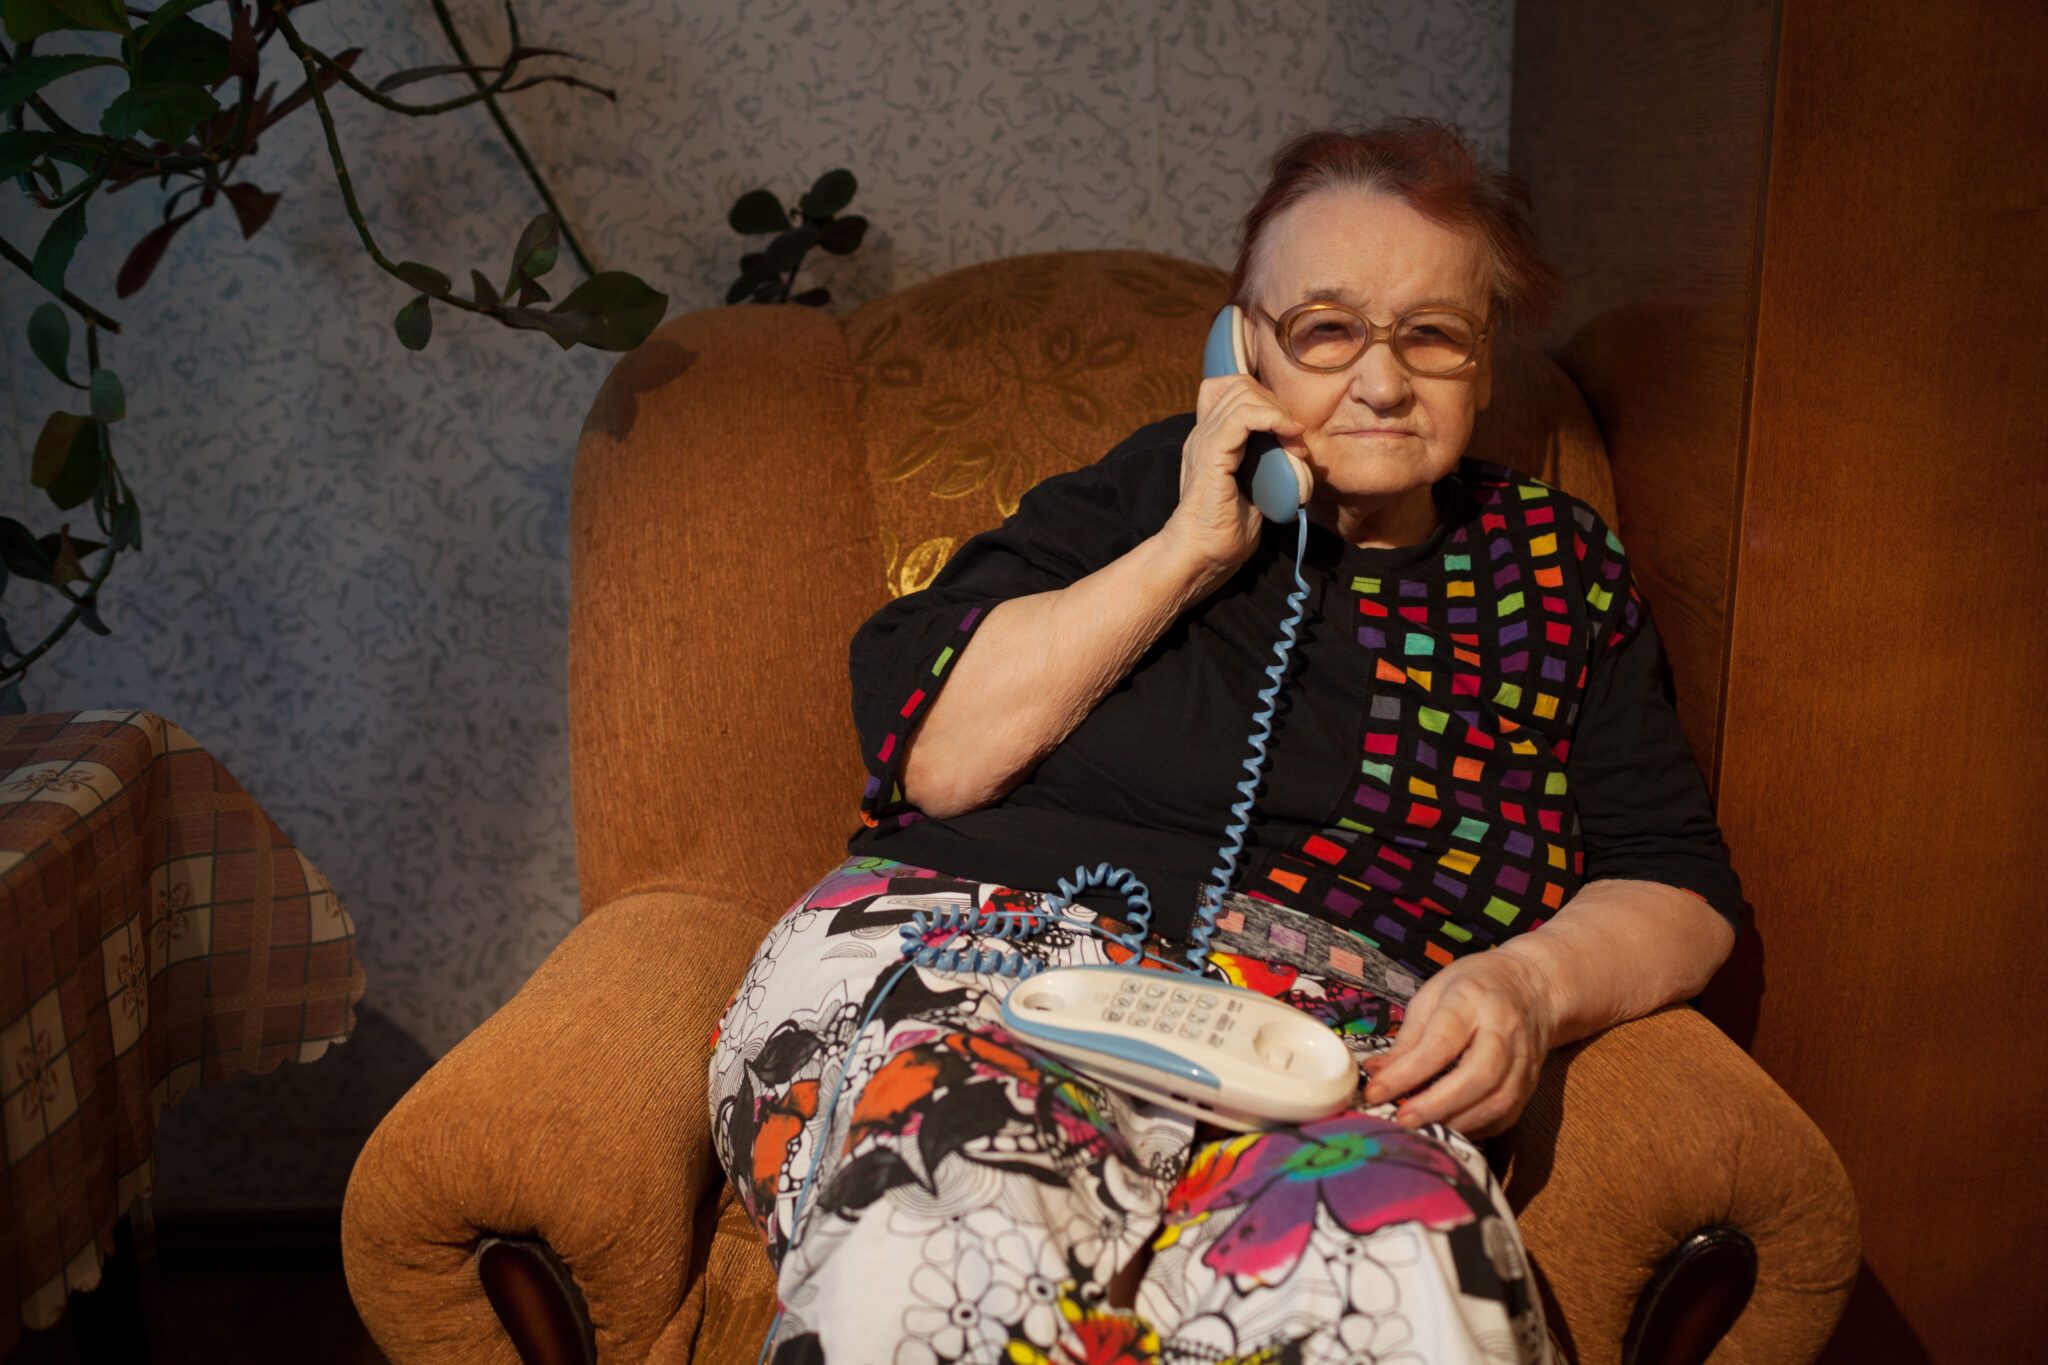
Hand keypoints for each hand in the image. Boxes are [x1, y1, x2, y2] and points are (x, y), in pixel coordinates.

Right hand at [1158, 374, 1307, 584]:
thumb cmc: (1225, 534)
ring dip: (1277, 412)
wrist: (1201, 557)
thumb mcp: (1252, 491)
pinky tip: (1289, 437)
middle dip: (1275, 402)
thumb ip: (1263, 467)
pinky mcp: (1211, 453)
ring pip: (1243, 393)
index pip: (1231, 391)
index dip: (1264, 399)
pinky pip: (1244, 416)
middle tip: (1294, 436)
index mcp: (1210, 440)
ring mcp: (1204, 441)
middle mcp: (1203, 434)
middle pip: (1239, 385)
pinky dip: (1273, 419)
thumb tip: (1292, 457)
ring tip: (1294, 441)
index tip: (1287, 430)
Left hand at [1360, 948, 1560, 1137]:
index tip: (1376, 1093)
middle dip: (1436, 1105)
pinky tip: (1448, 1130)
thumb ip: (1408, 1037)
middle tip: (1401, 1120)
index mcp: (1472, 1000)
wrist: (1534, 988)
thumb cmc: (1474, 987)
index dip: (1407, 1073)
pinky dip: (1474, 1129)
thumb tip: (1377, 1073)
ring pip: (1497, 1102)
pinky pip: (1505, 1116)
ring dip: (1456, 1123)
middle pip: (1478, 1076)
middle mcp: (1504, 1032)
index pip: (1441, 1042)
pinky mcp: (1531, 1085)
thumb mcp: (1433, 995)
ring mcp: (1524, 1061)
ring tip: (1421, 1131)